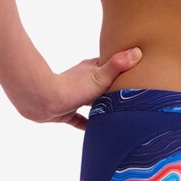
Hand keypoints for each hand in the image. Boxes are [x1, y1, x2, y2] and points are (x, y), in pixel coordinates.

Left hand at [18, 47, 142, 129]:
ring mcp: (73, 97)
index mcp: (91, 69)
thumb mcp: (99, 76)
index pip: (108, 64)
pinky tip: (96, 129)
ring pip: (90, 101)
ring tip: (117, 113)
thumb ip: (117, 65)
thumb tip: (138, 51)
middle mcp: (82, 81)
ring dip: (100, 106)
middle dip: (113, 88)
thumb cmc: (72, 87)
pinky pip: (78, 119)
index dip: (121, 65)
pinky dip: (86, 123)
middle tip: (130, 95)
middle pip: (101, 83)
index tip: (136, 68)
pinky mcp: (65, 112)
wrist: (42, 101)